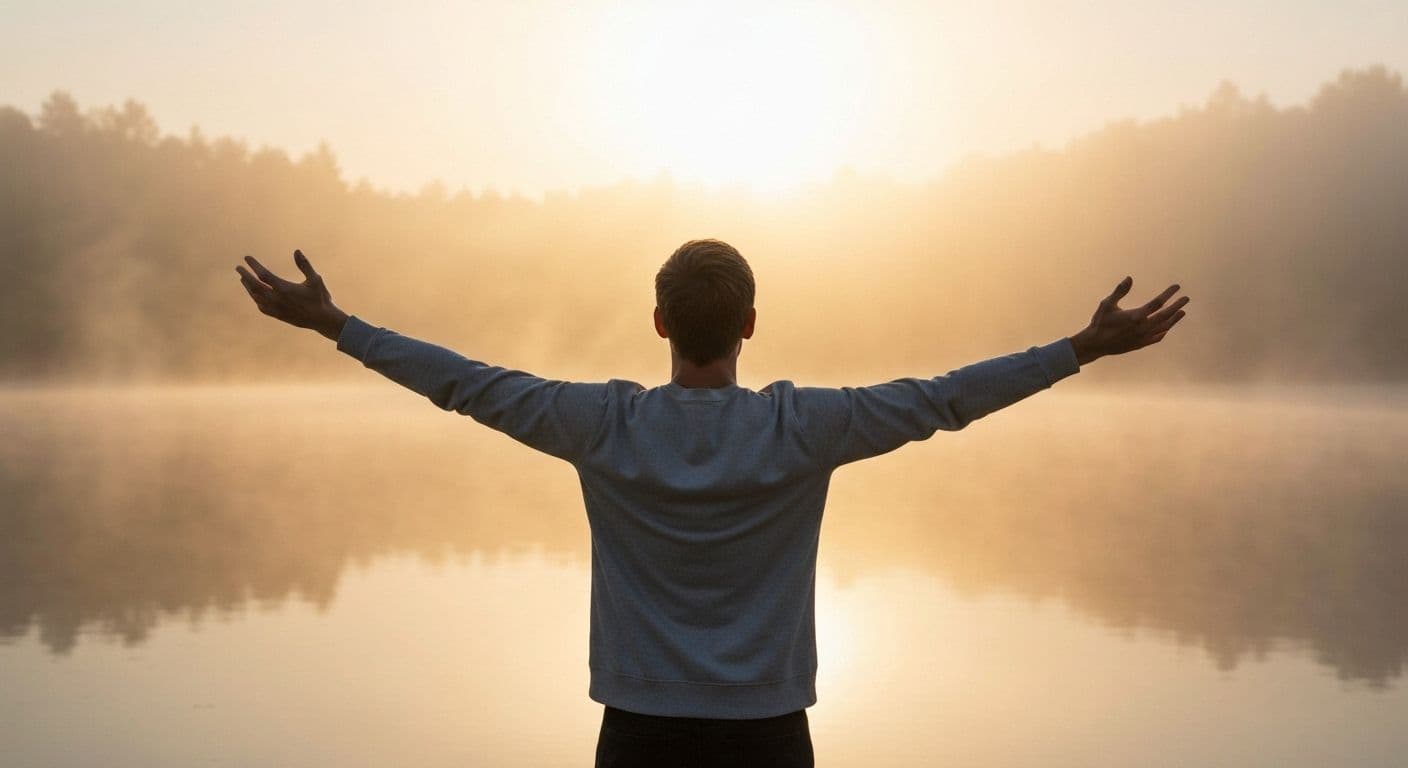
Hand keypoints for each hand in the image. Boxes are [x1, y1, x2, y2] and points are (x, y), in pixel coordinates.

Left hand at [235, 250, 348, 341]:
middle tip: (238, 268)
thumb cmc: (320, 298)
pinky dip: (256, 299)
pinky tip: (255, 295)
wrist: (323, 320)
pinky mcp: (278, 316)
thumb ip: (305, 265)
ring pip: (256, 297)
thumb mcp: (315, 279)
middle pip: (255, 286)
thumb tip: (296, 251)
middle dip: (245, 275)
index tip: (247, 258)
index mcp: (285, 288)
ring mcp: (276, 309)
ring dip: (248, 287)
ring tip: (243, 279)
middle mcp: (277, 299)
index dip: (254, 265)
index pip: (263, 275)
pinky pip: (261, 307)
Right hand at [1069, 276, 1188, 365]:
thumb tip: (1130, 278)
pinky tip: (1167, 327)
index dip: (1168, 294)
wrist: (1095, 344)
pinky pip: (1157, 338)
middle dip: (1177, 306)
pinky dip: (1164, 331)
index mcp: (1136, 316)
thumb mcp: (1107, 304)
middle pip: (1165, 315)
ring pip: (1164, 327)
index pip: (1158, 303)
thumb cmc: (1100, 322)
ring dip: (1174, 319)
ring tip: (1182, 312)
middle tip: (1186, 299)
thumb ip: (1120, 291)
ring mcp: (1143, 337)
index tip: (1177, 287)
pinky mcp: (1140, 344)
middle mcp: (1142, 327)